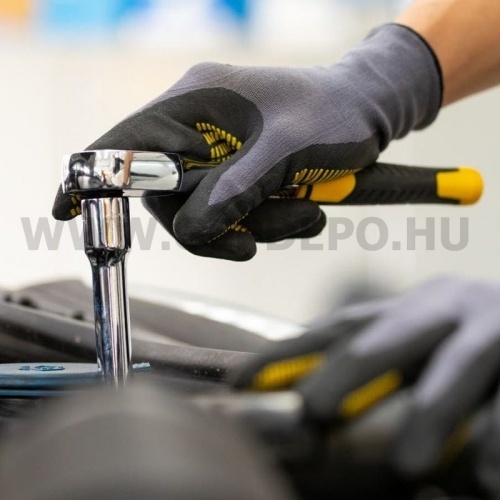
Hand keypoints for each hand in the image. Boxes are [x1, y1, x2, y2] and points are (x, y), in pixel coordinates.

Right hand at [53, 24, 440, 260]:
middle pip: (170, 198)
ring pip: (207, 215)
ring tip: (304, 212)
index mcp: (197, 103)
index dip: (98, 176)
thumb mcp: (288, 148)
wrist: (370, 112)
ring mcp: (219, 154)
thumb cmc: (336, 114)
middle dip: (216, 227)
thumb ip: (237, 189)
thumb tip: (193, 230)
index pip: (128, 143)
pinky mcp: (239, 173)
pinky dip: (267, 224)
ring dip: (256, 226)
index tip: (68, 208)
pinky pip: (233, 215)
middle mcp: (199, 129)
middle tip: (255, 238)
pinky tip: (304, 211)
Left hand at [232, 276, 499, 492]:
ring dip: (428, 418)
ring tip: (405, 466)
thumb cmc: (467, 342)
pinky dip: (499, 443)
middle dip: (346, 372)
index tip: (242, 381)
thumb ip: (378, 362)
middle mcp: (443, 306)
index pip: (338, 327)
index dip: (289, 352)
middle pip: (385, 335)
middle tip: (314, 410)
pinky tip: (485, 483)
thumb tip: (310, 398)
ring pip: (455, 368)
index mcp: (408, 306)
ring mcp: (492, 327)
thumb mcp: (421, 342)